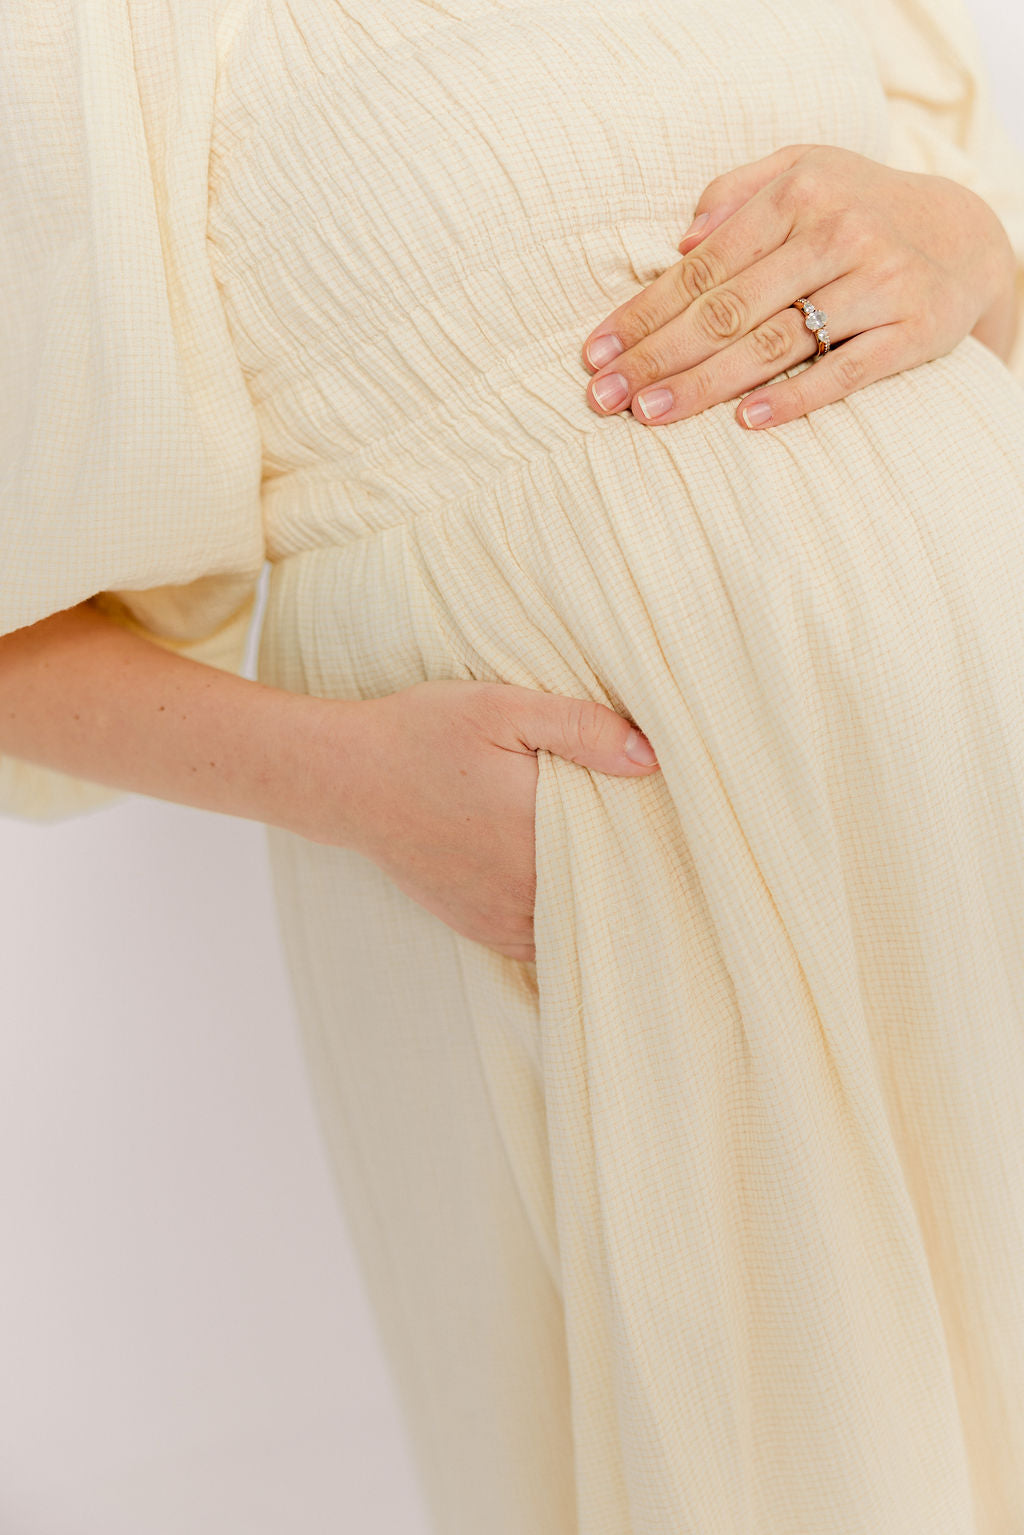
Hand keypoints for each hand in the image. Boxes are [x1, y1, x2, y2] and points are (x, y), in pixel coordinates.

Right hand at [323, 679, 658, 962]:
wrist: (348, 780)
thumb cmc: (422, 734)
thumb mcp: (500, 706)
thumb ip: (579, 726)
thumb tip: (651, 757)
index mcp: (541, 824)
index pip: (631, 843)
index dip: (663, 834)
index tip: (686, 821)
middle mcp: (528, 882)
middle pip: (612, 889)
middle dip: (645, 872)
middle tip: (678, 853)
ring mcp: (505, 914)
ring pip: (583, 924)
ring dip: (608, 903)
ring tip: (640, 879)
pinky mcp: (485, 929)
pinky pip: (548, 943)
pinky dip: (571, 926)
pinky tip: (588, 902)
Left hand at [580, 143, 1017, 431]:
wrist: (965, 235)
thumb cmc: (857, 208)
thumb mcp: (803, 172)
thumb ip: (736, 193)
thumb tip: (679, 240)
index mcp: (798, 193)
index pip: (702, 266)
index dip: (643, 313)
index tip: (595, 354)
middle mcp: (837, 233)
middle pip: (728, 309)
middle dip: (657, 357)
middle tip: (604, 398)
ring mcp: (877, 283)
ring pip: (775, 343)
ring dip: (705, 384)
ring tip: (650, 415)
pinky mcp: (911, 332)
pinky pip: (844, 373)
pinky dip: (793, 398)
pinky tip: (744, 422)